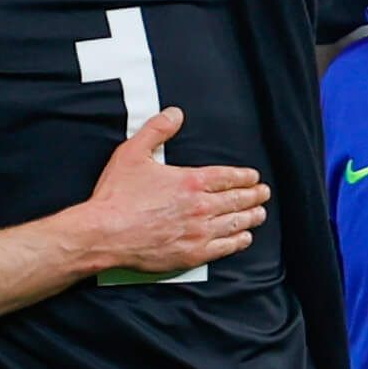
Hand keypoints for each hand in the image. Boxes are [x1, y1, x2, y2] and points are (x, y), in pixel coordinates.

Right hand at [80, 108, 267, 273]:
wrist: (104, 234)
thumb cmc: (116, 196)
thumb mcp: (132, 153)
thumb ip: (156, 130)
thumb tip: (175, 113)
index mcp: (190, 181)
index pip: (227, 177)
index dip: (244, 176)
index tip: (254, 177)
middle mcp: (200, 207)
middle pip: (237, 200)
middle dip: (254, 196)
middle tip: (263, 194)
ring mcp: (199, 232)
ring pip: (235, 223)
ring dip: (250, 217)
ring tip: (259, 214)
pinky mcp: (192, 254)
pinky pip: (224, 247)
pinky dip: (238, 241)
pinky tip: (243, 238)